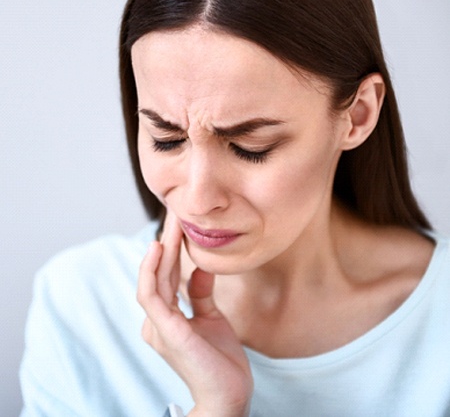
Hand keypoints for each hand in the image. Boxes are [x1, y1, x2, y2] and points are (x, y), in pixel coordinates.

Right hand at [137, 211, 253, 416]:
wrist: (228, 395)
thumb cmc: (219, 360)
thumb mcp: (210, 318)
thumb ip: (200, 294)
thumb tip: (199, 268)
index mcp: (166, 317)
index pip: (166, 276)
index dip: (172, 249)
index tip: (180, 223)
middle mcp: (156, 320)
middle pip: (159, 272)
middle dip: (167, 241)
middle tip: (174, 212)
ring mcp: (158, 326)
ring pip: (153, 279)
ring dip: (161, 249)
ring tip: (169, 223)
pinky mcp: (166, 331)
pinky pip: (152, 295)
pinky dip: (152, 271)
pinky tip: (160, 248)